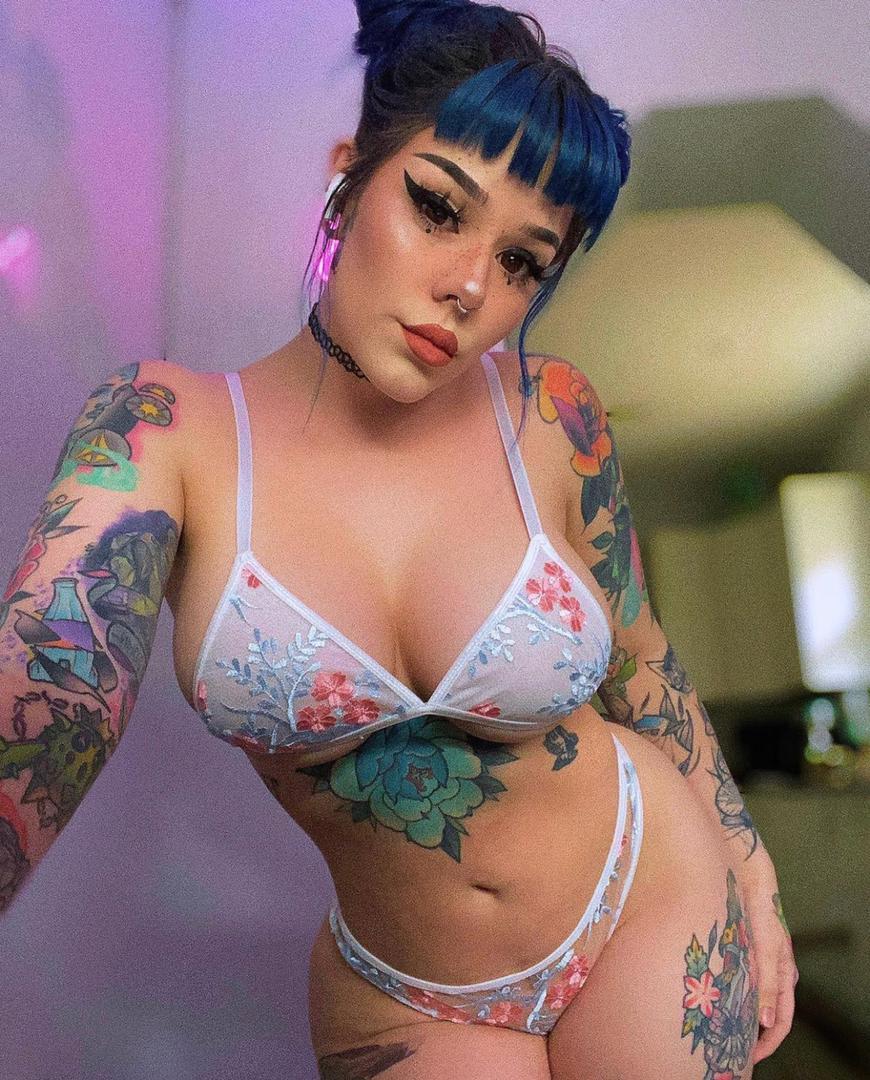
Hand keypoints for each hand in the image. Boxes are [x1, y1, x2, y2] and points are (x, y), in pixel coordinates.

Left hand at [736, 850, 798, 1064]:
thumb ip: (767, 978)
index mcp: (781, 966)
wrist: (736, 856)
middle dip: (749, 1034)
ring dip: (735, 1014)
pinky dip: (726, 990)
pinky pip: (734, 972)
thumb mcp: (764, 940)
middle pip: (764, 1010)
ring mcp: (753, 950)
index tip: (749, 1059)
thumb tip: (766, 1020)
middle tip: (727, 1052)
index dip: (767, 1042)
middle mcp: (769, 962)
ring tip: (715, 1029)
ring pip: (747, 993)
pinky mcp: (736, 937)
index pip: (780, 1018)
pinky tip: (708, 994)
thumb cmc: (753, 897)